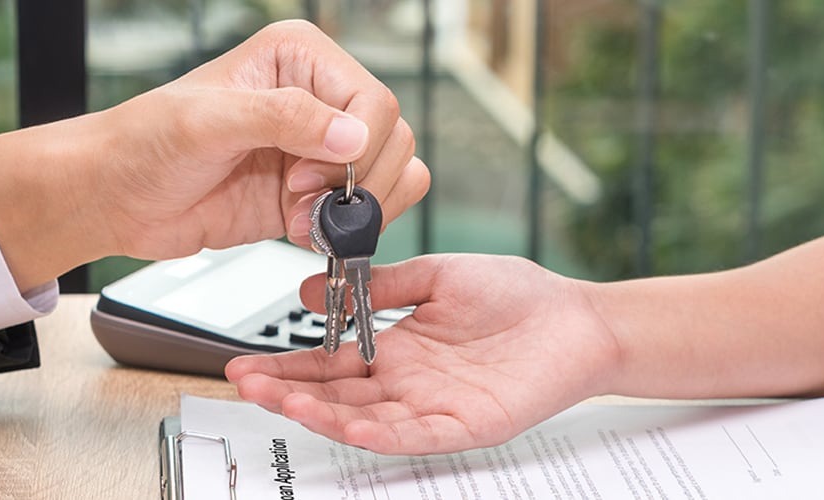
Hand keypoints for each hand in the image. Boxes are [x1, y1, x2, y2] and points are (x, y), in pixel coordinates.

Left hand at [0, 20, 429, 290]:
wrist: (115, 199)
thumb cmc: (141, 145)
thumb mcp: (208, 121)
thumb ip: (284, 118)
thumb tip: (353, 134)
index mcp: (300, 58)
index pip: (373, 101)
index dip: (354, 148)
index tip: (306, 177)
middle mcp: (317, 98)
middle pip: (392, 139)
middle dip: (354, 182)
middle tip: (301, 200)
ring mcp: (319, 148)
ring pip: (393, 175)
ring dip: (352, 210)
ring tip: (298, 218)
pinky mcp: (314, 193)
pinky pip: (368, 210)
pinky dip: (347, 229)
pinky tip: (301, 229)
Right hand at [224, 254, 621, 454]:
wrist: (577, 317)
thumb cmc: (518, 295)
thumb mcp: (437, 275)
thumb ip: (380, 286)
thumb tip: (314, 291)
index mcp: (398, 349)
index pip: (329, 364)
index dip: (287, 366)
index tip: (246, 363)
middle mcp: (409, 384)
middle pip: (336, 397)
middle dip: (289, 393)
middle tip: (247, 385)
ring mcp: (435, 408)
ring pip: (367, 420)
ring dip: (325, 415)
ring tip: (285, 403)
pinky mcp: (466, 425)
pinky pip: (416, 435)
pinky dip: (382, 433)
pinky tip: (352, 425)